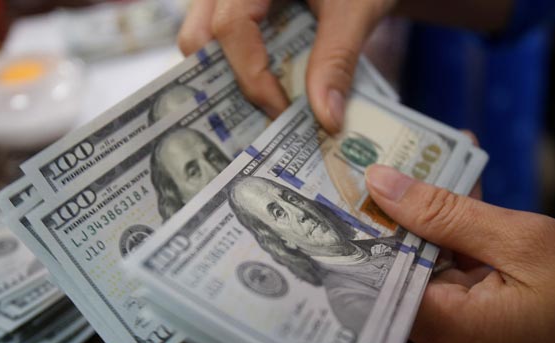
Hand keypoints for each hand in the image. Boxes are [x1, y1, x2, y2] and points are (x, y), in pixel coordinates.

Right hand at [177, 0, 394, 131]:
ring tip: (267, 103)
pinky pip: (220, 38)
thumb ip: (338, 59)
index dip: (251, 76)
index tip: (281, 111)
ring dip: (230, 75)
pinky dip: (239, 66)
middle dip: (225, 82)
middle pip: (199, 35)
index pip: (231, 26)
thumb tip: (325, 119)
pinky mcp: (236, 6)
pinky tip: (270, 86)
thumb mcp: (355, 9)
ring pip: (202, 38)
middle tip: (266, 114)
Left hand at [365, 164, 554, 342]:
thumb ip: (445, 213)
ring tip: (438, 173)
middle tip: (395, 166)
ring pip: (424, 276)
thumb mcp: (523, 242)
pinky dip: (454, 251)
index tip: (354, 187)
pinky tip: (460, 206)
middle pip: (401, 274)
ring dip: (433, 228)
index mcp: (451, 337)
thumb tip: (382, 183)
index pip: (377, 279)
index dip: (365, 230)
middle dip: (405, 217)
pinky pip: (447, 289)